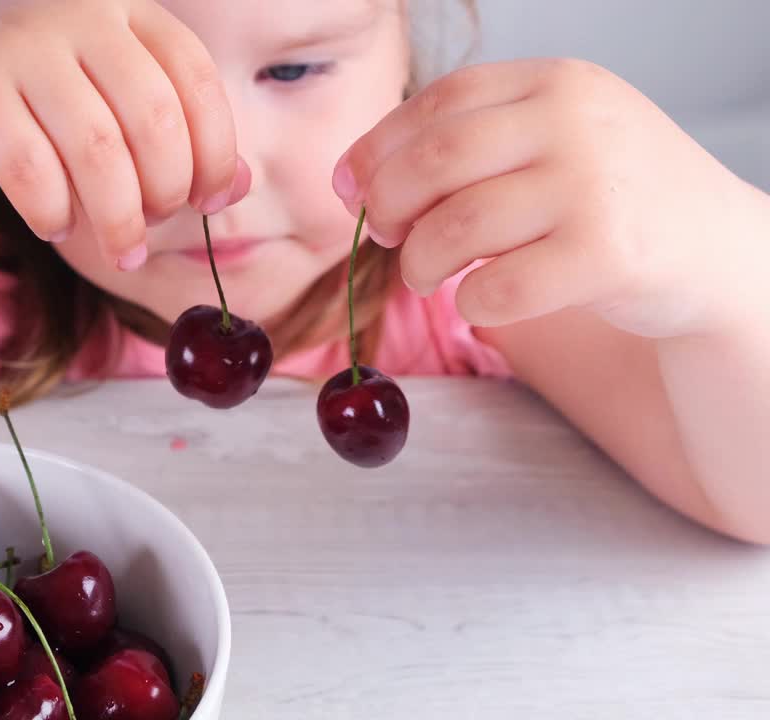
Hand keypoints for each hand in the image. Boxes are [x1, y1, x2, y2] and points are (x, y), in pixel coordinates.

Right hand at [0, 0, 248, 268]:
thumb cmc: (27, 100)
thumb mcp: (105, 106)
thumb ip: (174, 139)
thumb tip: (240, 188)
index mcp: (124, 8)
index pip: (195, 79)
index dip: (216, 150)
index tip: (210, 203)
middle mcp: (76, 12)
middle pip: (153, 119)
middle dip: (164, 195)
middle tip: (149, 235)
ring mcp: (18, 41)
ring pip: (95, 149)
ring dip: (116, 218)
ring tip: (117, 250)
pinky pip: (30, 167)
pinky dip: (51, 211)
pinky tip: (55, 226)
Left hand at [332, 58, 757, 338]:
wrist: (714, 252)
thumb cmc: (605, 200)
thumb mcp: (549, 143)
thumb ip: (463, 146)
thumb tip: (351, 181)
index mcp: (555, 82)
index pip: (439, 101)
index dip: (378, 149)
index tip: (352, 191)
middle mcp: (576, 122)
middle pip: (434, 162)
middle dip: (386, 207)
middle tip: (384, 237)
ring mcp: (594, 187)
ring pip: (455, 228)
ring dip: (418, 262)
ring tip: (424, 275)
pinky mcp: (607, 256)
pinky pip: (496, 288)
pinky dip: (468, 303)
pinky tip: (478, 300)